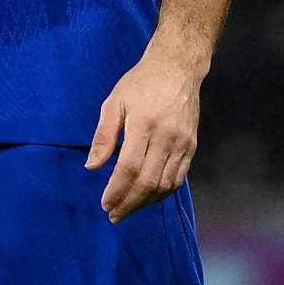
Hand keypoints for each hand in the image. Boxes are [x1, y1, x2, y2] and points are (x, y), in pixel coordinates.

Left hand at [85, 41, 202, 220]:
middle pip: (148, 181)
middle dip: (129, 203)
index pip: (130, 168)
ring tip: (128, 210)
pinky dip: (163, 192)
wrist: (178, 69)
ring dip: (146, 202)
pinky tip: (149, 198)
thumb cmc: (140, 84)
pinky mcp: (192, 146)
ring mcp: (183, 143)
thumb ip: (103, 136)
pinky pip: (179, 178)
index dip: (117, 190)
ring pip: (165, 184)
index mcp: (144, 125)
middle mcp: (167, 137)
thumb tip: (92, 167)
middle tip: (114, 215)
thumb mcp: (114, 103)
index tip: (105, 204)